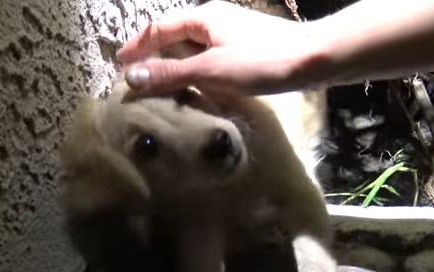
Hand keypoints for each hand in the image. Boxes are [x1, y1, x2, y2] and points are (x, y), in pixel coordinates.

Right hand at [117, 1, 322, 95]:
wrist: (313, 61)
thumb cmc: (261, 61)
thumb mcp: (210, 70)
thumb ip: (170, 73)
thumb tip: (130, 78)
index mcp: (202, 18)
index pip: (158, 28)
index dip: (137, 47)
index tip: (120, 64)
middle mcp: (216, 21)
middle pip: (176, 38)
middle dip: (155, 58)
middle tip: (137, 81)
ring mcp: (233, 35)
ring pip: (195, 51)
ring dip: (177, 68)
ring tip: (161, 90)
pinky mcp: (248, 51)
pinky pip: (213, 60)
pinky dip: (199, 74)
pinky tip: (199, 91)